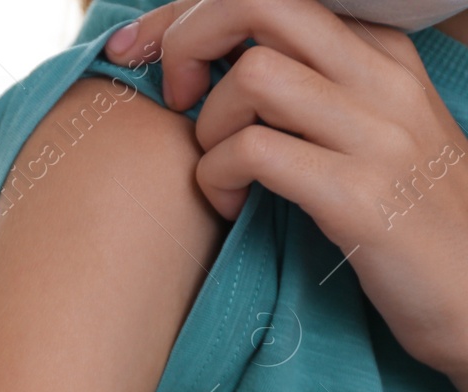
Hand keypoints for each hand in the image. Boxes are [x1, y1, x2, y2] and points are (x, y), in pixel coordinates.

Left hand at [106, 0, 467, 380]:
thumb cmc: (404, 220)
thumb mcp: (366, 134)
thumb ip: (307, 91)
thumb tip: (207, 68)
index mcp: (381, 55)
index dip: (188, 13)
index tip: (137, 48)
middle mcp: (383, 80)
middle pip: (261, 2)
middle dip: (187, 39)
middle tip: (172, 96)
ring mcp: (376, 135)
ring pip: (252, 76)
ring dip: (206, 125)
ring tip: (217, 170)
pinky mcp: (359, 196)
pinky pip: (253, 152)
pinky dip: (215, 177)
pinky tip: (229, 207)